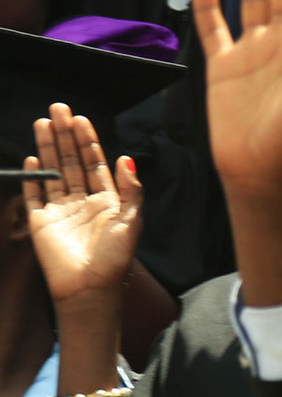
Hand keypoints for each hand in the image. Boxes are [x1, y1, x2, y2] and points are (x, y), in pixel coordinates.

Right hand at [22, 105, 142, 308]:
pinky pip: (35, 195)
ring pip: (53, 172)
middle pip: (71, 160)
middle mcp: (82, 200)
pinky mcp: (41, 222)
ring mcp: (60, 210)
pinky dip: (33, 177)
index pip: (94, 162)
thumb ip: (131, 189)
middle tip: (58, 109)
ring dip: (48, 148)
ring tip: (43, 123)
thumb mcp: (132, 220)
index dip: (87, 140)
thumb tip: (125, 158)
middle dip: (64, 135)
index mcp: (106, 198)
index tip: (80, 119)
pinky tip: (33, 158)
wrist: (90, 287)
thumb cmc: (115, 256)